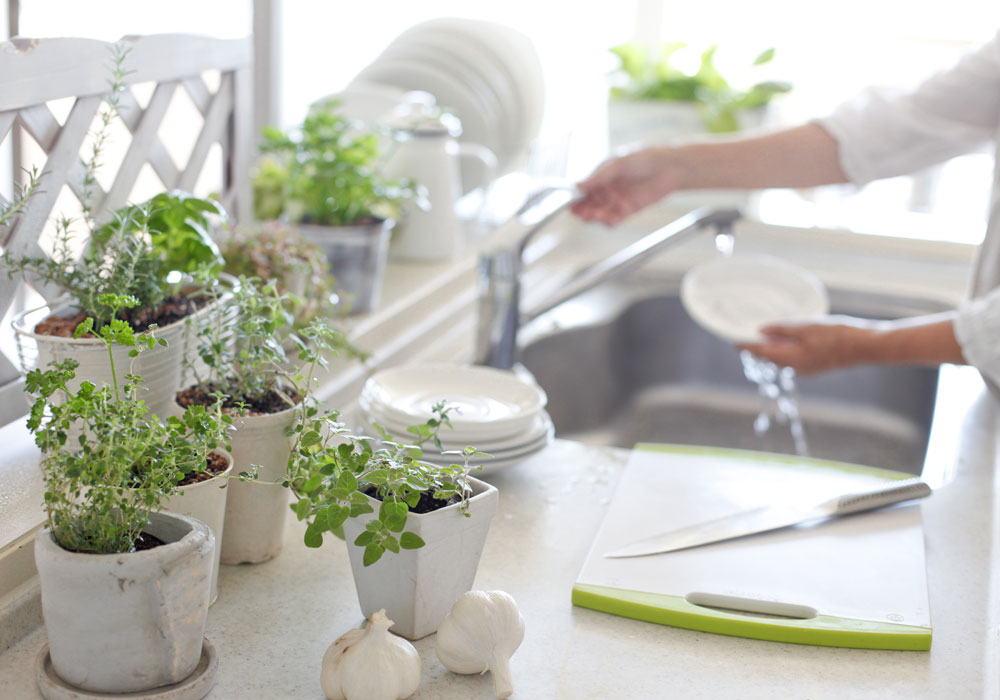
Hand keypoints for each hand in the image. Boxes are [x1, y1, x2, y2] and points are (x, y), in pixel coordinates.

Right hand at [570, 147, 679, 225]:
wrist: (670, 167)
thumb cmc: (645, 158)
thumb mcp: (619, 163)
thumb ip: (600, 176)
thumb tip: (579, 184)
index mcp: (602, 174)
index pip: (585, 187)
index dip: (576, 195)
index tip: (570, 201)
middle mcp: (608, 187)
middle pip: (590, 202)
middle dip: (583, 208)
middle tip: (580, 212)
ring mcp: (617, 199)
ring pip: (600, 212)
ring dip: (595, 216)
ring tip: (593, 216)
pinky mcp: (629, 209)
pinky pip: (615, 219)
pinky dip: (609, 221)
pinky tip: (606, 220)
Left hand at [738, 318, 877, 374]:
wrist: (866, 346)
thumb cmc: (838, 335)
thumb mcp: (807, 327)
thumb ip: (783, 330)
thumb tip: (761, 330)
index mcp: (792, 359)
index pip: (761, 353)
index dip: (746, 346)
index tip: (733, 340)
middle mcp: (797, 367)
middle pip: (770, 358)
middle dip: (757, 348)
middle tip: (746, 336)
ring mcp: (807, 369)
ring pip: (782, 360)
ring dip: (771, 350)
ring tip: (762, 337)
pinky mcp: (816, 366)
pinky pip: (794, 360)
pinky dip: (785, 351)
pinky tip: (786, 341)